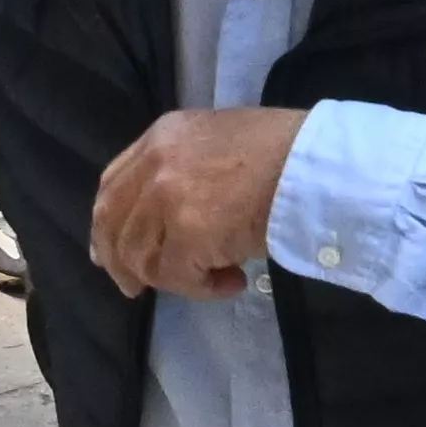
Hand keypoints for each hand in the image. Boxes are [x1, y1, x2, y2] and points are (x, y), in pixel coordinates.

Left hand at [89, 106, 308, 300]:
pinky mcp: (189, 232)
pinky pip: (176, 277)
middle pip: (112, 223)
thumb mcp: (218, 143)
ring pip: (141, 257)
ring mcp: (167, 197)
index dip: (108, 225)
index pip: (112, 186)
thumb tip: (163, 217)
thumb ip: (183, 171)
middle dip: (120, 262)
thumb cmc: (284, 154)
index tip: (110, 252)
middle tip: (136, 287)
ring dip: (172, 278)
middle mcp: (154, 163)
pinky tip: (233, 282)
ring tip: (214, 278)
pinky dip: (202, 289)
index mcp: (161, 136)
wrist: (317, 165)